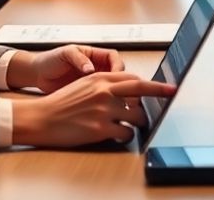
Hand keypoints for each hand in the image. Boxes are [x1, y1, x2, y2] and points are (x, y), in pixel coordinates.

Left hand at [7, 45, 125, 92]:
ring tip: (110, 102)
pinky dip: (103, 102)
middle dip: (119, 83)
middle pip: (117, 74)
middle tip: (117, 93)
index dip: (118, 67)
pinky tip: (99, 107)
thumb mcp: (65, 54)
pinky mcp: (88, 94)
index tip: (115, 77)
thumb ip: (79, 59)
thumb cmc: (50, 60)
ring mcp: (93, 82)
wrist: (37, 74)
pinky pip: (100, 98)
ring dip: (113, 94)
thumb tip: (90, 69)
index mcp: (94, 55)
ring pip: (111, 88)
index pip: (114, 58)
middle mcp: (96, 68)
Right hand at [12, 72, 176, 146]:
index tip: (166, 86)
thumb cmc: (61, 103)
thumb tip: (129, 90)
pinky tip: (117, 135)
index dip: (152, 83)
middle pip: (141, 89)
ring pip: (136, 116)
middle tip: (172, 95)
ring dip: (137, 122)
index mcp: (100, 78)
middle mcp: (105, 91)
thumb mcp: (84, 85)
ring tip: (130, 124)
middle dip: (160, 92)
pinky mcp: (101, 128)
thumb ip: (106, 84)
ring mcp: (104, 110)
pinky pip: (125, 133)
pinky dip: (125, 135)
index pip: (134, 78)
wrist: (42, 118)